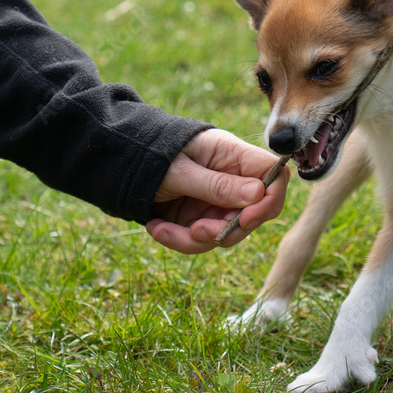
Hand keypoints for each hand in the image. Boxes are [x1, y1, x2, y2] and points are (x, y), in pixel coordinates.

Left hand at [146, 129, 289, 253]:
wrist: (118, 161)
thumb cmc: (149, 152)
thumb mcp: (180, 169)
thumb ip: (217, 184)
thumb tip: (258, 193)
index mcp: (233, 156)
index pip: (274, 177)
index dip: (269, 201)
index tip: (246, 219)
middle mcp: (231, 180)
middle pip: (253, 214)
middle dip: (227, 230)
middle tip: (197, 231)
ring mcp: (216, 201)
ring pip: (226, 233)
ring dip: (196, 240)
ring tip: (162, 230)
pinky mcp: (200, 218)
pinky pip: (201, 240)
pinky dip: (179, 240)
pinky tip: (155, 228)